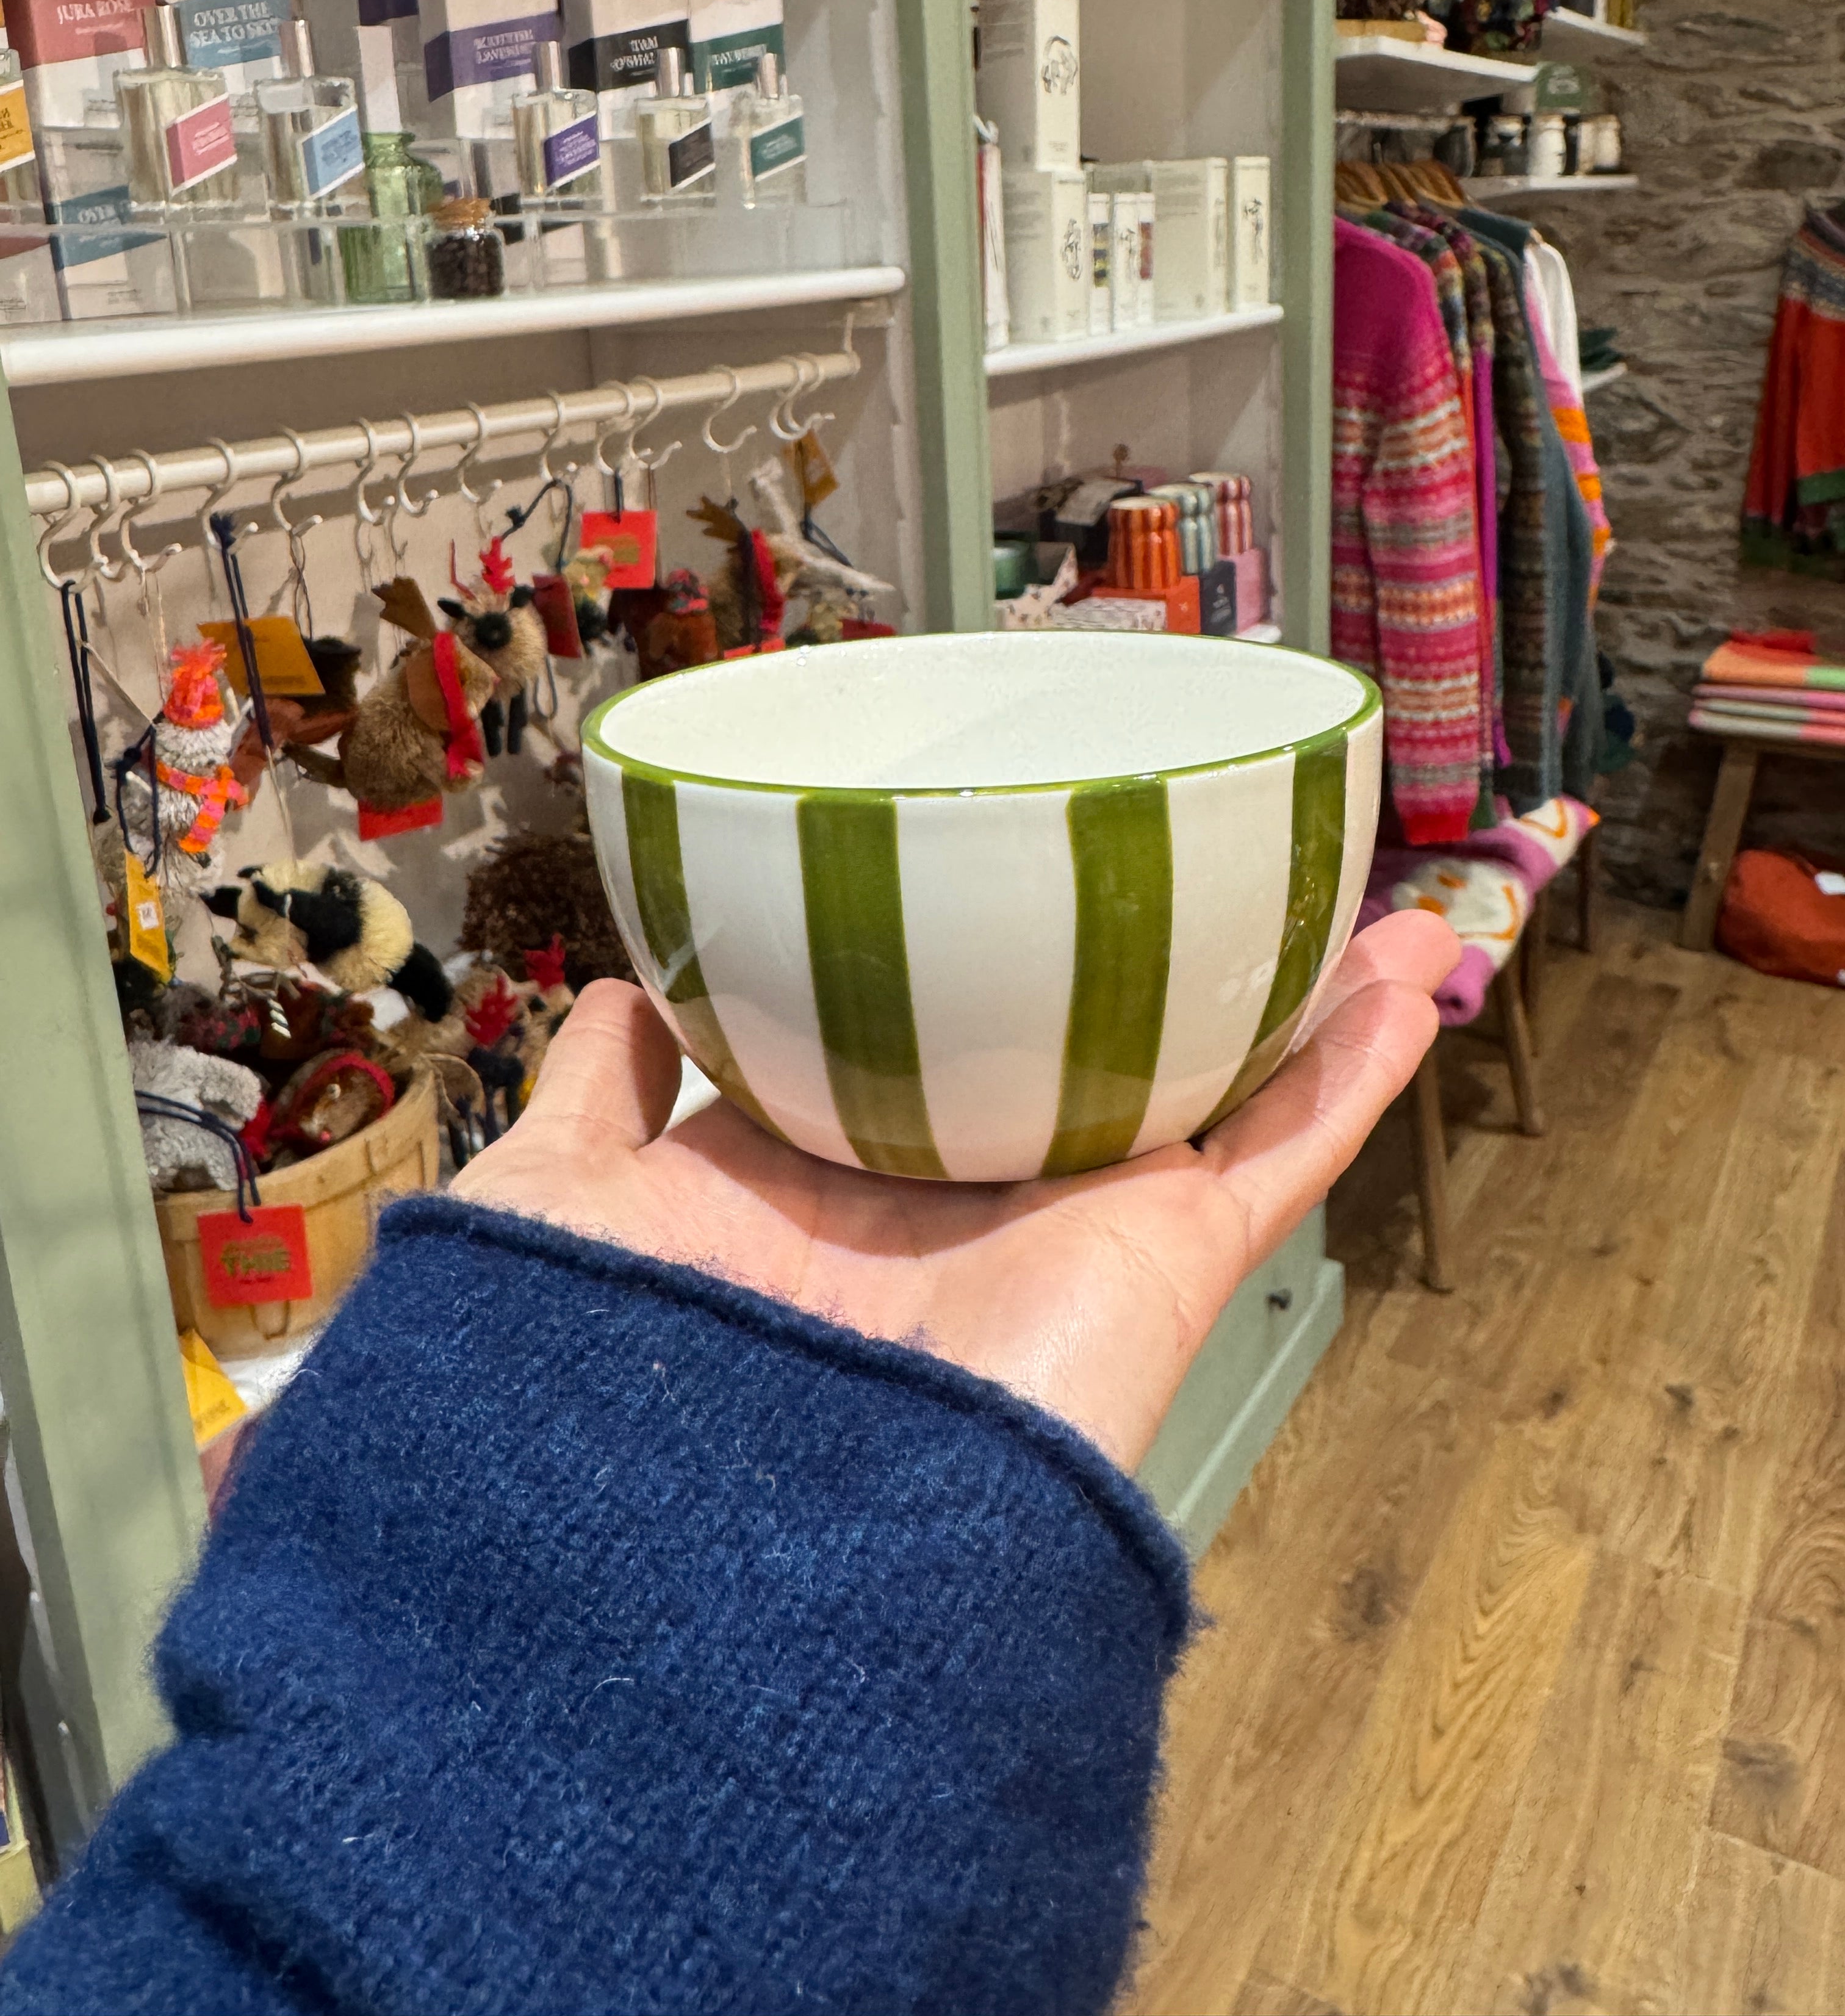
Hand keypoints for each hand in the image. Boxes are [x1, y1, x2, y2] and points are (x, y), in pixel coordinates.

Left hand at [453, 910, 1458, 1468]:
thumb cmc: (591, 1386)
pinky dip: (1353, 1067)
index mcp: (825, 1193)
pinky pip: (1279, 1155)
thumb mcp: (558, 1207)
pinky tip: (1410, 974)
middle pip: (1093, 1064)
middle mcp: (959, 1213)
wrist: (691, 1575)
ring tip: (1357, 898)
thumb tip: (625, 996)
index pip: (926, 1052)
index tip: (1012, 880)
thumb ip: (591, 1107)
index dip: (978, 971)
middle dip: (1159, 978)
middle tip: (1217, 871)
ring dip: (1294, 996)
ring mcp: (1067, 1238)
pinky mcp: (1156, 1268)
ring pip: (1213, 1090)